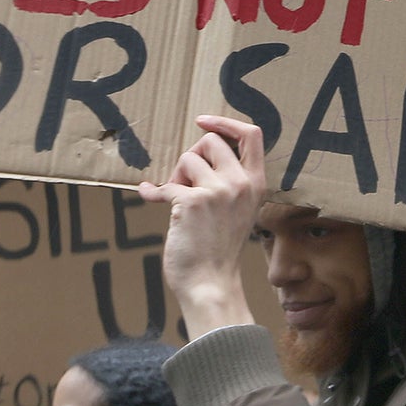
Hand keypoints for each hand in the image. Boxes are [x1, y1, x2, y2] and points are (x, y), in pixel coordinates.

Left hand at [137, 115, 265, 336]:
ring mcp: (218, 191)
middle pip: (211, 141)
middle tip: (185, 181)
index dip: (226, 122)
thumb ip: (230, 181)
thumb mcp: (240, 209)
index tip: (204, 122)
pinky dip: (153, 190)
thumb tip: (197, 152)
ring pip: (187, 159)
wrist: (211, 283)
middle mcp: (241, 183)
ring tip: (177, 201)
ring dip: (176, 177)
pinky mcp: (191, 202)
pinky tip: (149, 194)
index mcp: (256, 184)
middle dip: (191, 156)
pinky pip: (165, 185)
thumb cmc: (219, 249)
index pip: (252, 134)